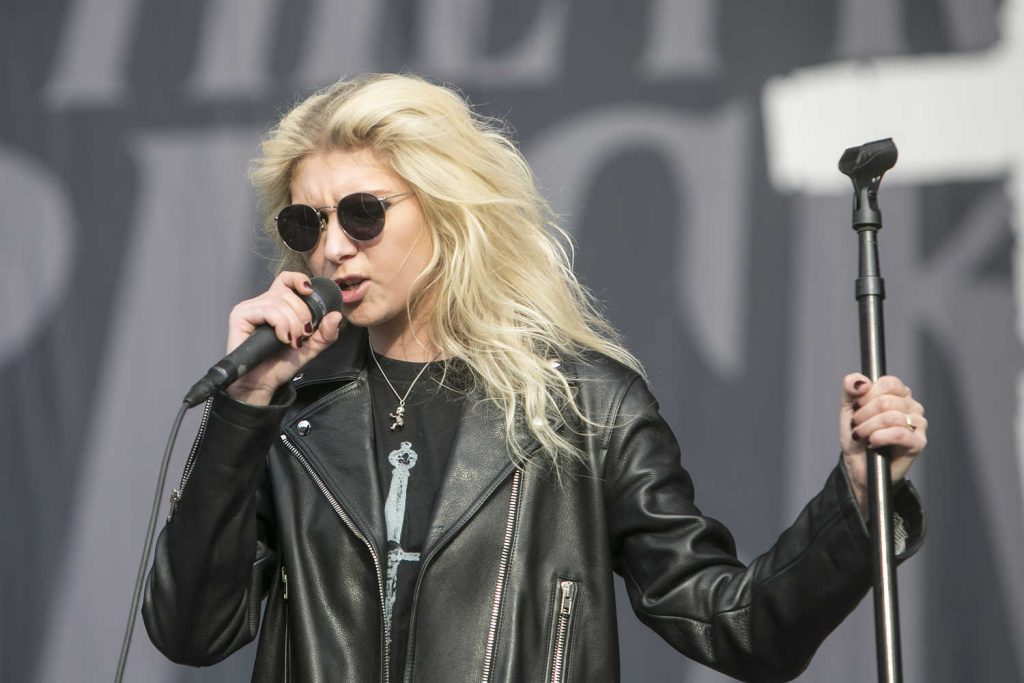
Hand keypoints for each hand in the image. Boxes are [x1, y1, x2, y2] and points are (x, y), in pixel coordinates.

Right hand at [224, 271, 342, 404]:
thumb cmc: (281, 364)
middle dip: (303, 315)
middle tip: (302, 336)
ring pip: (280, 302)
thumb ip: (326, 333)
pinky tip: (282, 339)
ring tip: (292, 341)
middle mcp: (262, 302)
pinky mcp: (240, 316)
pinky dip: (281, 325)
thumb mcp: (311, 347)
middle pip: (289, 293)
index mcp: (278, 304)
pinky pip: (268, 310)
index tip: (310, 291)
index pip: (287, 279)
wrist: (263, 383)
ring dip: (293, 324)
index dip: (299, 280)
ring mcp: (250, 308)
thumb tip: (336, 315)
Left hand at [840, 373, 927, 511]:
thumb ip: (851, 388)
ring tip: (861, 435)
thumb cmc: (858, 437)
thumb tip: (861, 381)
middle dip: (864, 414)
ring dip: (868, 427)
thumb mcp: (849, 408)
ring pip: (891, 417)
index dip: (868, 394)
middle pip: (886, 401)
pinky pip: (899, 434)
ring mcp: (918, 425)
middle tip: (857, 424)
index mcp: (899, 395)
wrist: (858, 465)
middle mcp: (912, 407)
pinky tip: (873, 442)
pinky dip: (880, 437)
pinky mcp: (918, 443)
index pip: (888, 383)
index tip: (857, 405)